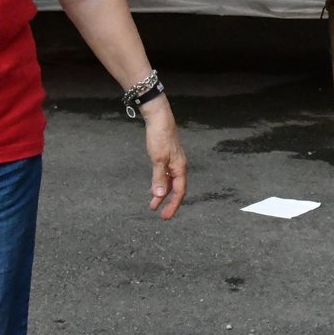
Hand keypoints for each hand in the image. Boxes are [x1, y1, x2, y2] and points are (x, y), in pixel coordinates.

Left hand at [142, 104, 187, 219]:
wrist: (159, 118)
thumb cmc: (160, 137)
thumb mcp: (158, 159)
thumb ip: (159, 177)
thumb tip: (160, 194)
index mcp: (180, 168)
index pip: (179, 192)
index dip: (173, 205)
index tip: (165, 216)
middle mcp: (179, 166)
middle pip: (176, 189)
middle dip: (168, 202)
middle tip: (160, 214)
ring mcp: (174, 161)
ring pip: (171, 182)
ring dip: (163, 193)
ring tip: (153, 203)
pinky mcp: (168, 156)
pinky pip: (167, 174)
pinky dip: (162, 183)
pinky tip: (156, 186)